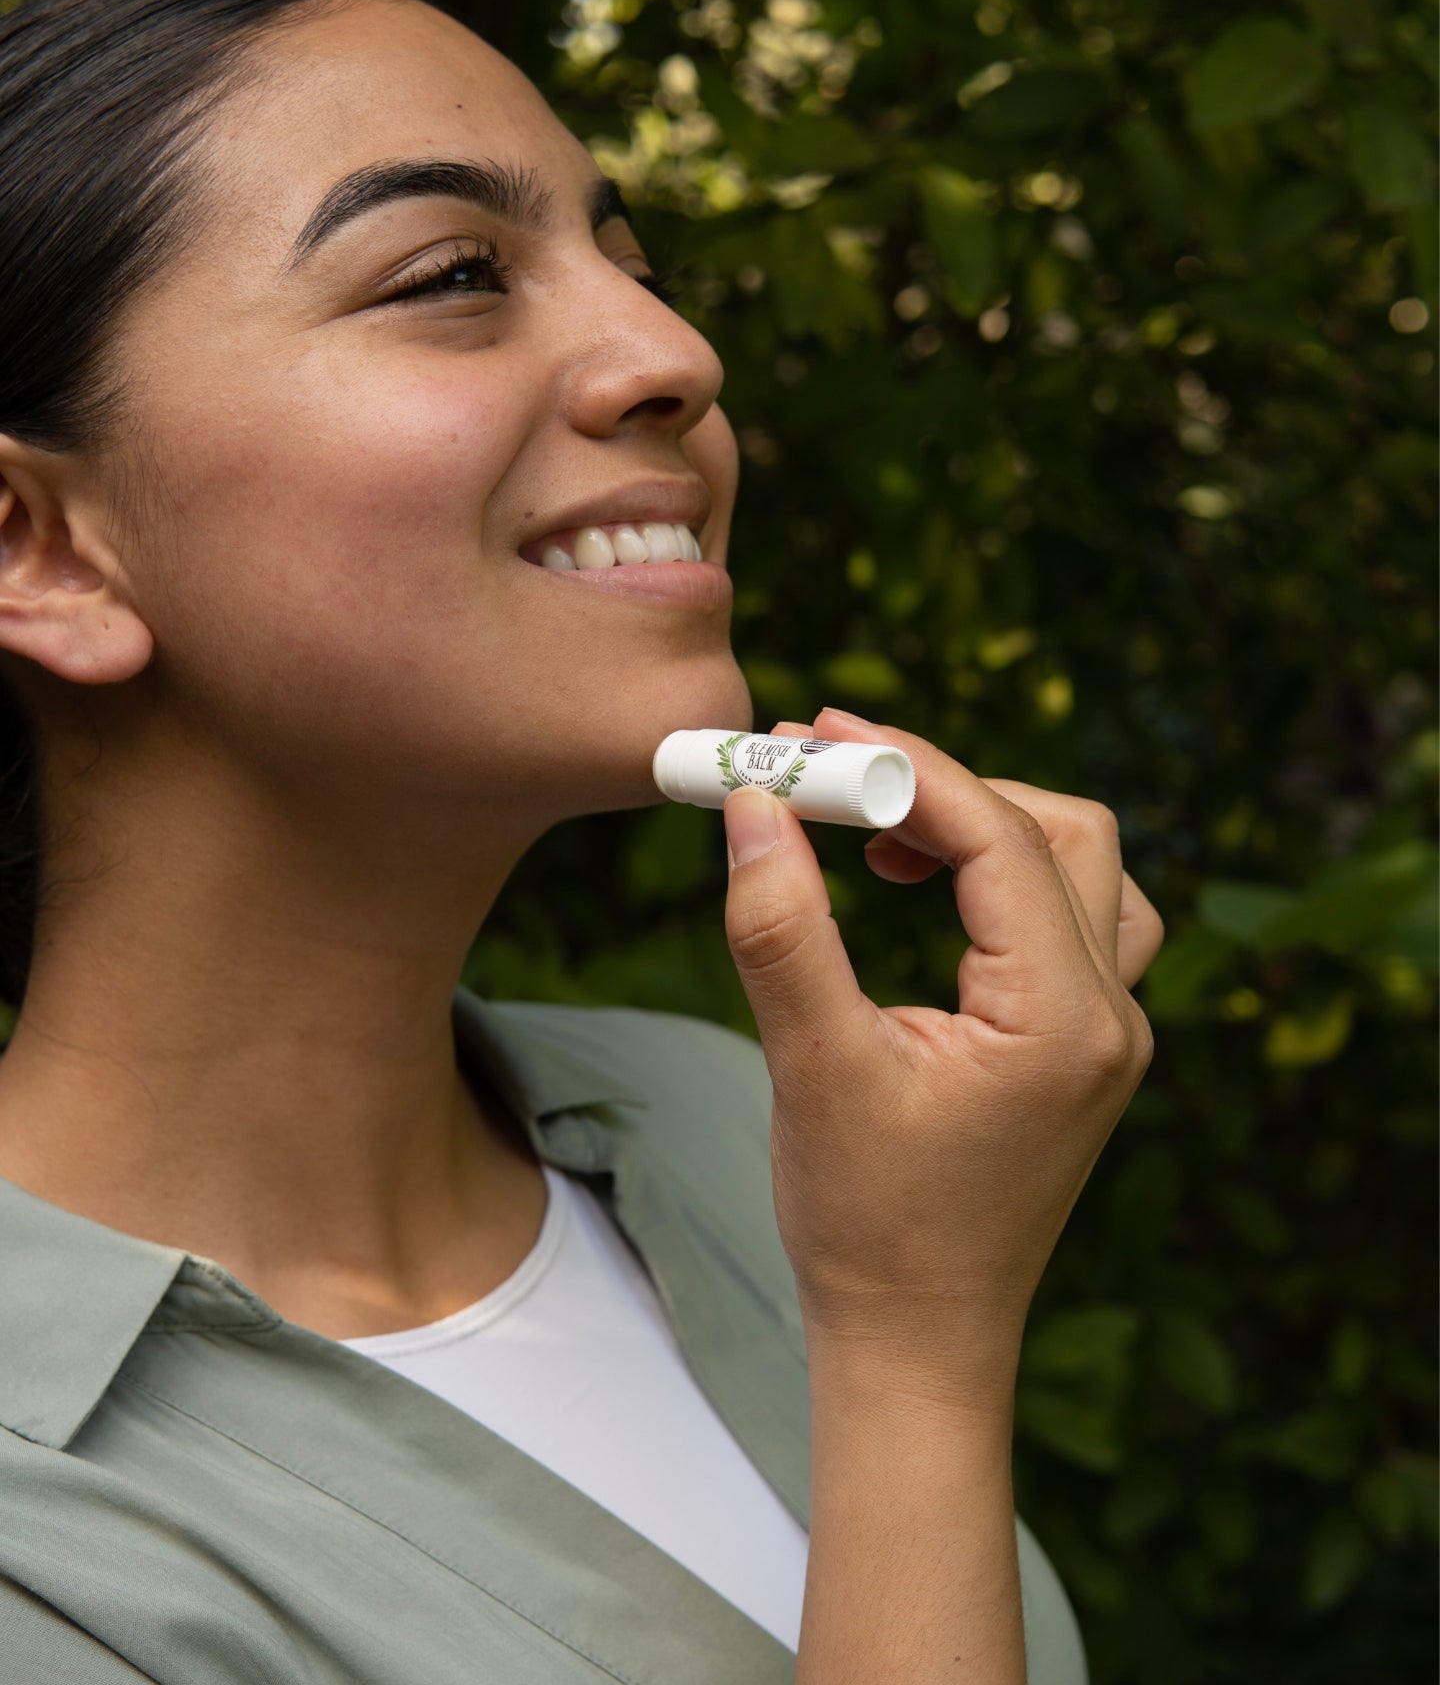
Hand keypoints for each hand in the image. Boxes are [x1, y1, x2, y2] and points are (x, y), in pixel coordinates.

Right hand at [722, 706, 1162, 1402]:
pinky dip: (1000, 877)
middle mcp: (1111, 1017)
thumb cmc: (865, 1223)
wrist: (916, 1342)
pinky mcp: (1081, 1047)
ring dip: (983, 826)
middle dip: (944, 785)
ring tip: (875, 832)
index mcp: (1064, 1020)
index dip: (904, 768)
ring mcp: (1108, 1034)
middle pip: (1060, 831)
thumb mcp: (812, 1067)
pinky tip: (919, 892)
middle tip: (834, 775)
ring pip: (1080, 867)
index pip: (1000, 837)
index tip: (812, 735)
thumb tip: (753, 804)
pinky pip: (1070, 917)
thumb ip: (782, 928)